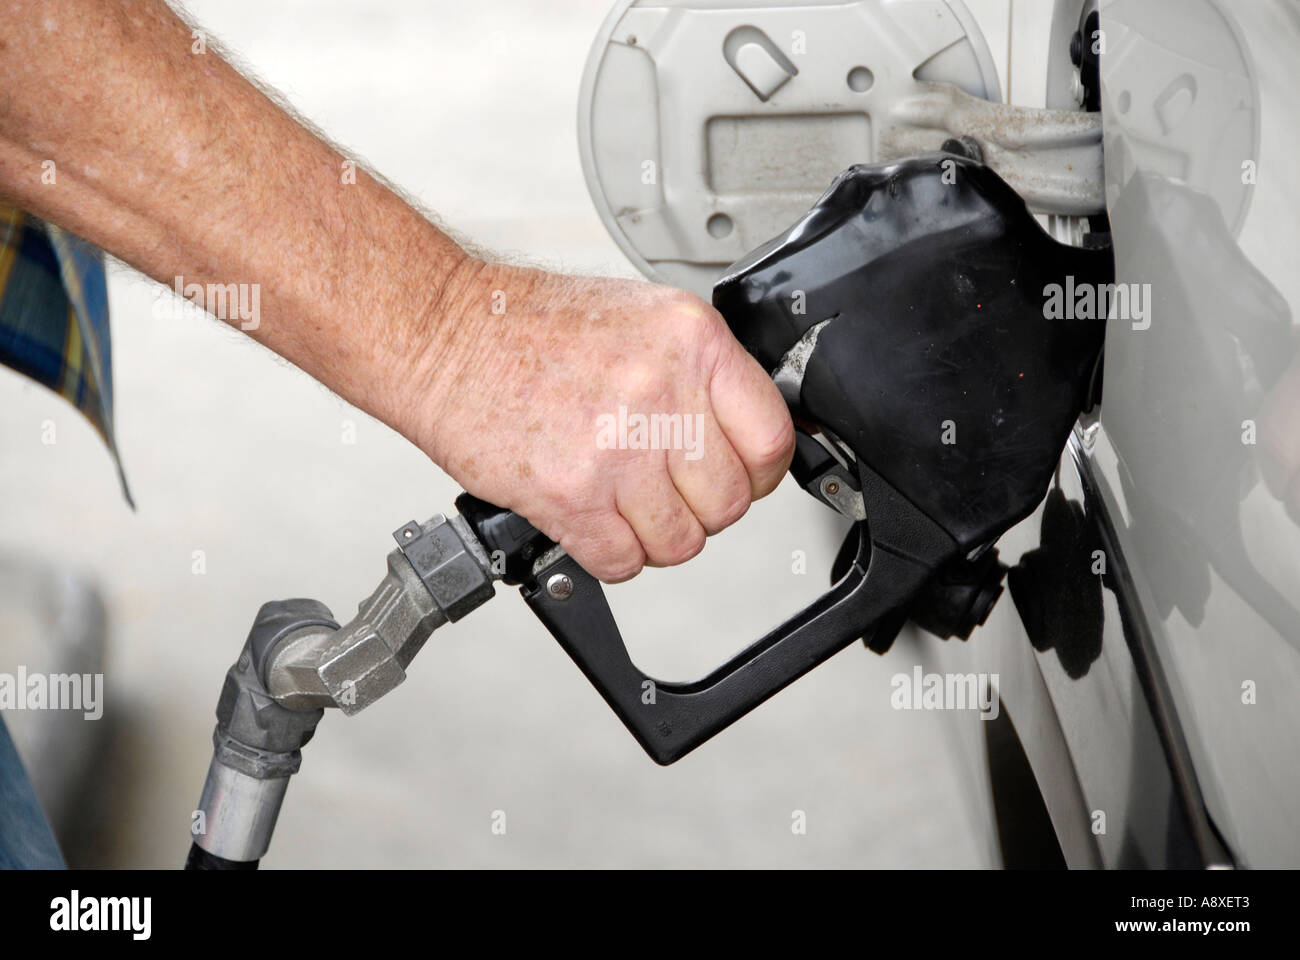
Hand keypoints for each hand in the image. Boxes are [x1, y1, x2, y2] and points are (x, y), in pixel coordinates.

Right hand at [401, 261, 794, 581]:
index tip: (740, 476)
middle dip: (700, 508)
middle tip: (666, 490)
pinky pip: (623, 562)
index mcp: (691, 340)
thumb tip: (739, 435)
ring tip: (622, 505)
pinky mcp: (571, 495)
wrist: (442, 335)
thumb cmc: (529, 327)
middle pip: (730, 501)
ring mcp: (618, 448)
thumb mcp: (641, 320)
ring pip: (681, 542)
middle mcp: (661, 391)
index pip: (770, 438)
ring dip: (654, 537)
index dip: (759, 472)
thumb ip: (698, 376)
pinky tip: (591, 521)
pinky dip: (610, 556)